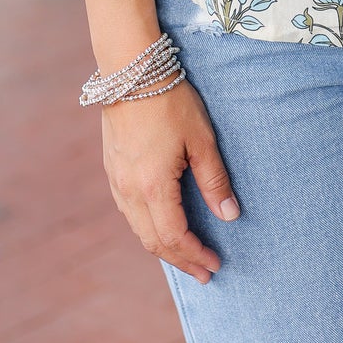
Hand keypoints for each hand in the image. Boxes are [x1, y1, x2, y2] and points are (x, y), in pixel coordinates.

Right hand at [101, 79, 239, 283]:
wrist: (130, 70)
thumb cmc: (170, 100)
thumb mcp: (201, 139)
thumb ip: (214, 180)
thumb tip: (230, 215)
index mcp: (153, 187)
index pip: (174, 237)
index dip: (195, 255)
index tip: (214, 265)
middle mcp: (129, 191)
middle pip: (153, 241)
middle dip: (180, 260)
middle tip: (203, 272)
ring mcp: (116, 180)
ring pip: (138, 229)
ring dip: (162, 246)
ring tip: (185, 254)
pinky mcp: (112, 169)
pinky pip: (128, 212)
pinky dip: (147, 227)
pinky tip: (161, 225)